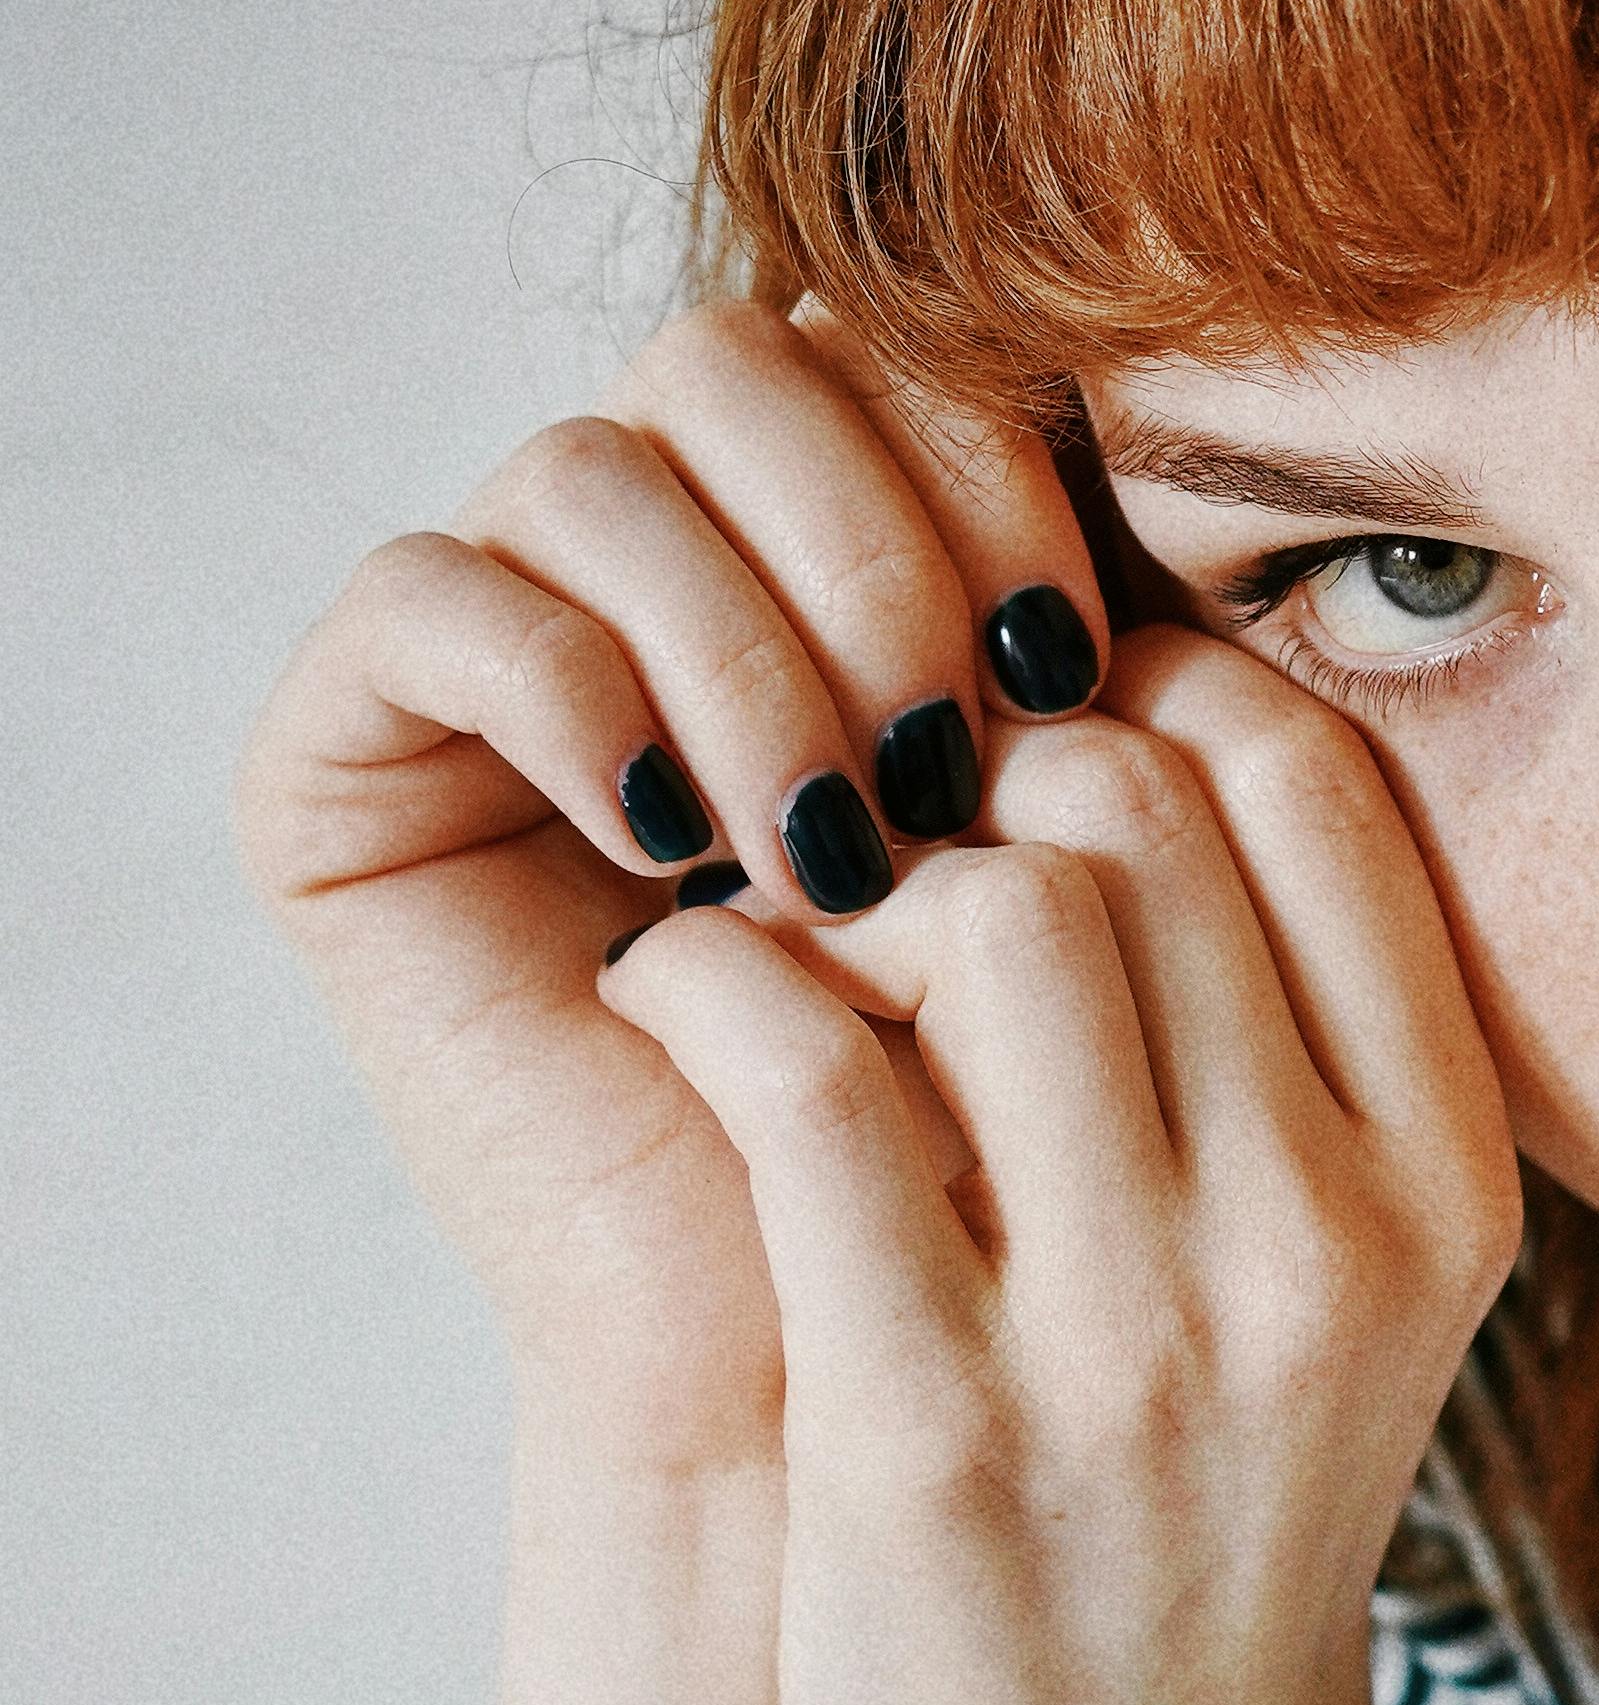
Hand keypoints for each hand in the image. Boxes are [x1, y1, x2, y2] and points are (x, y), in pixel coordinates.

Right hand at [233, 307, 1115, 1479]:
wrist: (836, 1352)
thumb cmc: (994, 1119)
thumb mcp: (1080, 842)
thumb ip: (1087, 636)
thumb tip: (1149, 445)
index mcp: (825, 542)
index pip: (888, 352)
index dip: (986, 465)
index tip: (1076, 657)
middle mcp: (645, 567)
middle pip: (734, 358)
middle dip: (866, 543)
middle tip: (947, 748)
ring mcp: (486, 649)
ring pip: (592, 464)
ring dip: (736, 645)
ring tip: (828, 844)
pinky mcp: (342, 759)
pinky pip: (422, 599)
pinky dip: (570, 691)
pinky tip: (672, 840)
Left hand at [584, 636, 1522, 1704]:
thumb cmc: (1203, 1544)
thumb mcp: (1348, 1290)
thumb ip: (1290, 1037)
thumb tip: (1145, 710)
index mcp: (1443, 1184)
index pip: (1305, 774)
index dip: (1133, 691)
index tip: (1021, 753)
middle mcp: (1322, 1245)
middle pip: (1137, 799)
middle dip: (968, 777)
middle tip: (876, 866)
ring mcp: (1137, 1345)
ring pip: (986, 907)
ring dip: (843, 892)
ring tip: (791, 972)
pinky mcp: (930, 1431)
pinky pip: (803, 1075)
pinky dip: (707, 988)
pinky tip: (678, 1014)